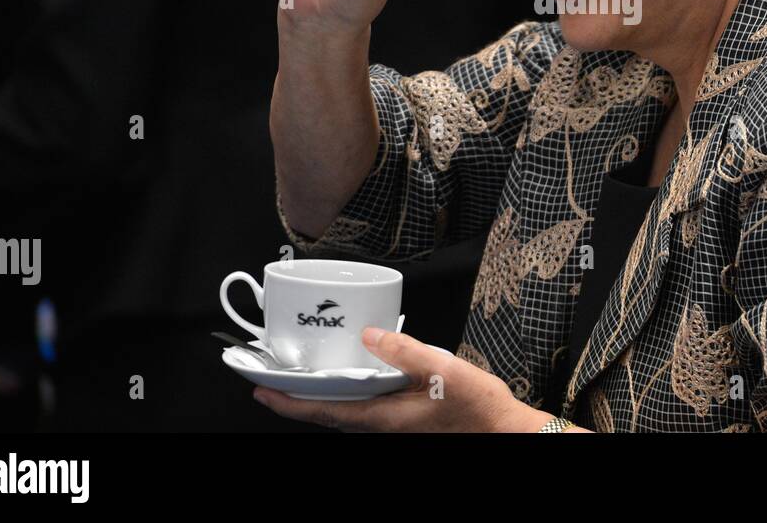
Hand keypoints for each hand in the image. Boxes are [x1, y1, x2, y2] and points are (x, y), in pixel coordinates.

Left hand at [252, 327, 553, 431]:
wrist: (504, 432)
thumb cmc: (477, 409)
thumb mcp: (442, 371)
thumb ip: (404, 351)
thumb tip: (369, 334)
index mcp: (383, 417)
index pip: (324, 411)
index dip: (290, 402)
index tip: (262, 391)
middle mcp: (383, 425)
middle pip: (329, 413)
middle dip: (299, 399)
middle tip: (274, 381)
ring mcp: (394, 425)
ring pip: (347, 412)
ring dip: (323, 397)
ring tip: (306, 377)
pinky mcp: (406, 419)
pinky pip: (366, 408)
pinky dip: (350, 394)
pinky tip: (357, 376)